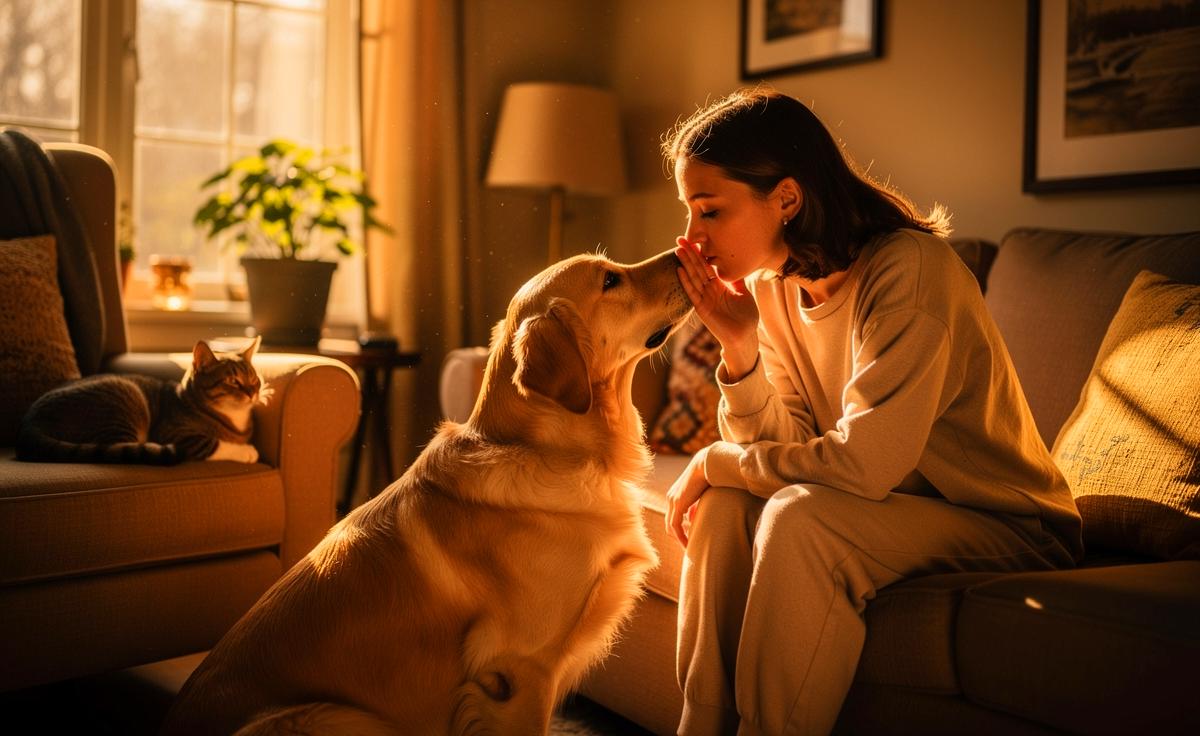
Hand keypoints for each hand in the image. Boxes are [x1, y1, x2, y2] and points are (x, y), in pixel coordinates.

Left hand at [665, 446, 711, 547]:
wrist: (707, 464)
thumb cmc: (709, 476)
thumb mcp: (701, 495)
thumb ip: (695, 507)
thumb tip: (693, 519)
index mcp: (676, 496)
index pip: (673, 518)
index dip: (680, 530)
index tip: (690, 540)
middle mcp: (671, 498)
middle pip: (669, 524)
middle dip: (678, 537)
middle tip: (688, 548)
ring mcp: (672, 501)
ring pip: (670, 527)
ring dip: (679, 540)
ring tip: (689, 550)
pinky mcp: (677, 504)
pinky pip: (675, 526)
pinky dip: (681, 537)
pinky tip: (688, 545)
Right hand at [674, 238, 759, 379]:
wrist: (745, 336)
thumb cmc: (746, 317)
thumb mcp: (743, 293)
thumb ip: (737, 281)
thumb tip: (735, 265)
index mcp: (719, 286)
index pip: (707, 266)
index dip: (700, 253)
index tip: (693, 240)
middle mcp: (709, 290)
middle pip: (698, 268)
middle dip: (689, 254)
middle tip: (680, 239)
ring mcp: (704, 299)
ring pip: (693, 278)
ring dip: (685, 264)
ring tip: (678, 250)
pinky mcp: (702, 308)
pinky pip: (692, 292)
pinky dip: (686, 281)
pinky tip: (680, 270)